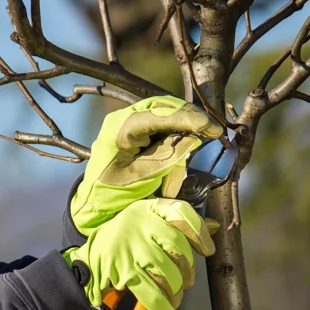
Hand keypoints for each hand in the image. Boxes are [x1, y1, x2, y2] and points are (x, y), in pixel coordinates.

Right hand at [64, 198, 219, 309]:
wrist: (89, 257)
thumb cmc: (125, 238)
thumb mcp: (147, 221)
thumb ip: (179, 224)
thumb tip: (215, 227)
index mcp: (146, 208)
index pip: (180, 212)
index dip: (199, 232)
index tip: (207, 249)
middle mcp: (139, 224)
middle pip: (178, 246)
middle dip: (187, 268)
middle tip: (186, 279)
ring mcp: (131, 247)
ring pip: (168, 271)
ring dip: (176, 287)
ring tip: (175, 292)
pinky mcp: (124, 271)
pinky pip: (152, 292)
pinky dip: (164, 307)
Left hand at [70, 95, 222, 235]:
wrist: (95, 203)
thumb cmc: (115, 192)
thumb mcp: (144, 175)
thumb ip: (169, 155)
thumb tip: (194, 138)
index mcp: (120, 128)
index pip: (160, 115)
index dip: (189, 119)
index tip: (213, 129)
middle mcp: (121, 118)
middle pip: (162, 106)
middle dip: (189, 116)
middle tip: (213, 130)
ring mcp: (125, 121)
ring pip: (162, 110)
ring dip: (183, 120)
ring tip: (205, 132)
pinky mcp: (131, 129)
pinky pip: (157, 120)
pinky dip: (174, 127)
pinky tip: (188, 136)